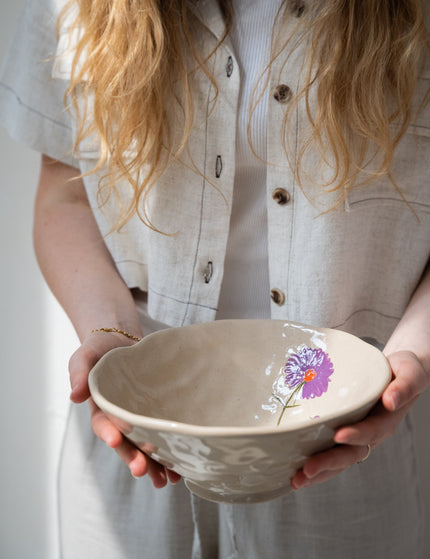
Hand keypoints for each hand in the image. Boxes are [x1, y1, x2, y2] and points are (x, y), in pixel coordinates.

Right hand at [68, 330, 180, 487]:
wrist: (121, 339)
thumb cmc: (99, 348)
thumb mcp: (84, 355)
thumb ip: (78, 372)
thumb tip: (75, 396)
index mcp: (100, 407)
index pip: (102, 423)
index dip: (107, 432)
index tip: (114, 440)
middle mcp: (118, 418)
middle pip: (125, 442)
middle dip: (132, 457)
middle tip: (141, 470)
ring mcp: (137, 417)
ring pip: (143, 446)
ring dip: (153, 464)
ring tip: (164, 480)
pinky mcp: (154, 413)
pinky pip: (160, 435)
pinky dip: (168, 453)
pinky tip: (178, 469)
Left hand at [290, 351, 428, 489]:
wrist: (399, 372)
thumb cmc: (403, 370)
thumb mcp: (410, 372)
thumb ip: (404, 386)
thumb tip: (391, 401)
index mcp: (386, 420)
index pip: (371, 431)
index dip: (356, 435)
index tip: (338, 435)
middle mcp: (371, 433)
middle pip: (351, 454)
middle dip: (328, 463)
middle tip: (307, 469)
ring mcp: (357, 437)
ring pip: (339, 460)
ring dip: (318, 472)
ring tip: (296, 481)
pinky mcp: (345, 433)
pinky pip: (331, 452)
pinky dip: (316, 466)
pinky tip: (295, 472)